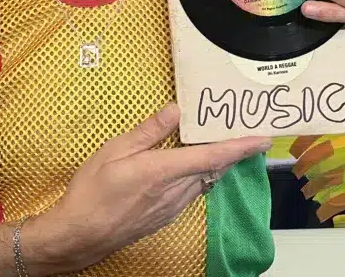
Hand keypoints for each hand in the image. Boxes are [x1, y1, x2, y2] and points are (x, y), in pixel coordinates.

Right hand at [25, 103, 270, 271]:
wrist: (80, 234)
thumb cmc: (92, 189)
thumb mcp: (114, 151)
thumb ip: (149, 132)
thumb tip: (176, 109)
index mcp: (163, 171)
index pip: (211, 157)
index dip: (240, 147)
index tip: (263, 139)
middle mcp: (175, 191)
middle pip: (213, 168)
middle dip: (231, 150)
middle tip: (244, 129)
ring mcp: (172, 207)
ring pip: (203, 180)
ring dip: (215, 162)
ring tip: (219, 141)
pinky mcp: (166, 216)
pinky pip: (191, 191)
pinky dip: (198, 174)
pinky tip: (190, 165)